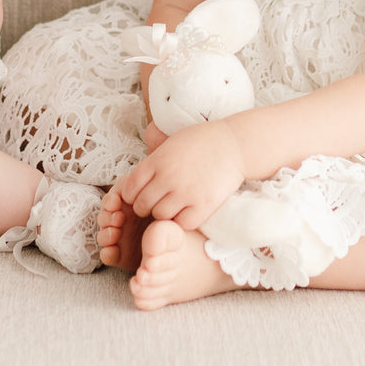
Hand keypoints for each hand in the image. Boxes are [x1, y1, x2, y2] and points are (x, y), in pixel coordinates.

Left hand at [119, 120, 245, 231]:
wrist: (234, 144)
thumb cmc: (202, 141)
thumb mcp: (171, 142)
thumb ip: (154, 159)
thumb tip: (136, 177)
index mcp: (158, 159)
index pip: (130, 187)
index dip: (132, 194)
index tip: (139, 195)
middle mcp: (168, 177)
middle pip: (142, 205)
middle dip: (145, 207)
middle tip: (155, 204)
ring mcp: (186, 193)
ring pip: (160, 217)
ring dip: (163, 214)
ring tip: (172, 207)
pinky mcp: (203, 206)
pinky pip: (182, 224)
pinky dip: (182, 221)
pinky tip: (187, 212)